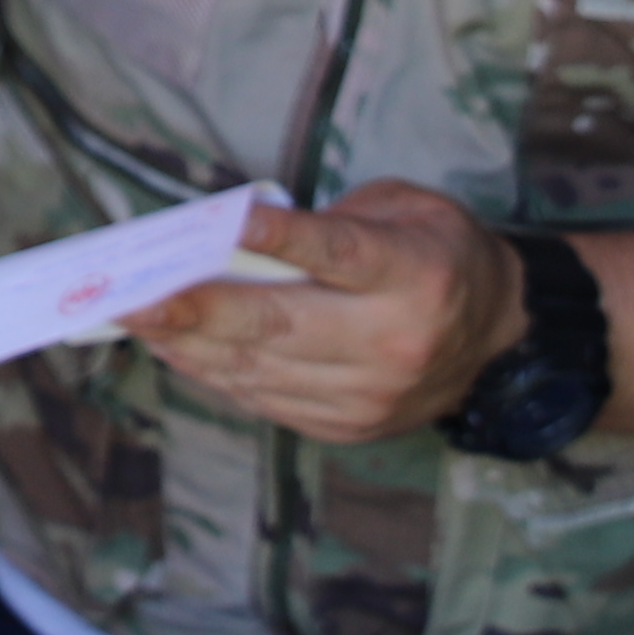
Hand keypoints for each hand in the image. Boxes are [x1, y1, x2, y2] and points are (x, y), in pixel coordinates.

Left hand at [120, 182, 532, 445]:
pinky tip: (178, 349)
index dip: (281, 239)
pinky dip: (215, 374)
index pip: (339, 254)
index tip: (224, 223)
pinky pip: (265, 399)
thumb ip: (333, 219)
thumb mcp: (405, 209)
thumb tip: (237, 238)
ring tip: (138, 321)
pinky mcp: (349, 425)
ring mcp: (370, 392)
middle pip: (279, 325)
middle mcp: (393, 340)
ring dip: (190, 346)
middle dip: (197, 311)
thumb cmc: (438, 255)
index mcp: (415, 273)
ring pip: (260, 369)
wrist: (498, 340)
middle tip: (134, 297)